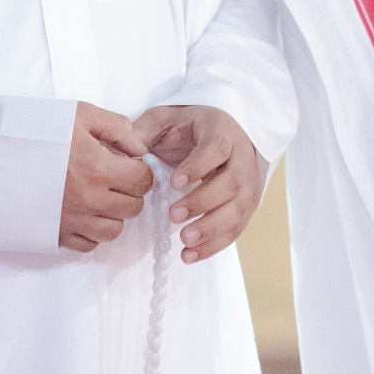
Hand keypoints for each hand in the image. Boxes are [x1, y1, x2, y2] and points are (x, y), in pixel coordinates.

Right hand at [59, 102, 151, 252]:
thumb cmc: (34, 132)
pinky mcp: (57, 234)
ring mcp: (73, 221)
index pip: (142, 180)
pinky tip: (83, 211)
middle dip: (129, 191)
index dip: (140, 169)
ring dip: (113, 214)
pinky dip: (92, 231)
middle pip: (133, 206)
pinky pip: (89, 243)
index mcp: (98, 168)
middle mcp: (90, 199)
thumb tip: (140, 147)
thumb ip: (116, 127)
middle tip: (114, 177)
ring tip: (99, 195)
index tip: (127, 163)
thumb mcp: (79, 115)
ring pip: (114, 230)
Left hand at [132, 104, 261, 262]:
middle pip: (232, 182)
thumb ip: (143, 131)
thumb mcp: (163, 119)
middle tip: (173, 216)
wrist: (217, 134)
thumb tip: (124, 152)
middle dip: (203, 202)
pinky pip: (237, 228)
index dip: (197, 166)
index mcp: (220, 129)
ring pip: (239, 208)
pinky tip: (191, 254)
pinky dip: (215, 244)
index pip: (216, 147)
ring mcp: (249, 182)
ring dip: (212, 229)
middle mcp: (241, 156)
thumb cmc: (187, 128)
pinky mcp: (247, 205)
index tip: (172, 183)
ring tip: (184, 241)